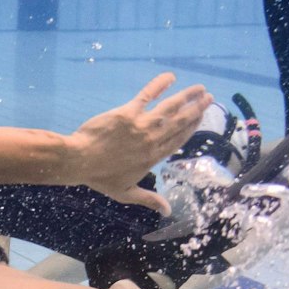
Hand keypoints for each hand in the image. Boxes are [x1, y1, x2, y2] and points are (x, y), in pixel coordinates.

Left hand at [69, 73, 213, 213]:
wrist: (79, 160)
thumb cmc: (100, 177)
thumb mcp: (125, 193)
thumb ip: (148, 199)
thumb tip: (168, 211)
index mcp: (153, 157)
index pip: (178, 140)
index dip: (191, 127)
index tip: (201, 117)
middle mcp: (152, 140)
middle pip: (180, 122)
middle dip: (196, 109)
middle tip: (209, 98)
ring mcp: (142, 125)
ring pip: (170, 107)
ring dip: (187, 96)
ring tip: (199, 88)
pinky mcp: (128, 112)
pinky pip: (147, 95)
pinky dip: (159, 84)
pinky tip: (170, 77)